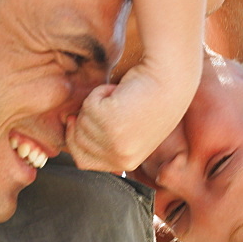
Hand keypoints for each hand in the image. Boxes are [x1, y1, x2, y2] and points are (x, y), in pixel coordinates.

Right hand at [66, 60, 193, 172]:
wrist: (169, 78)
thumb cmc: (152, 99)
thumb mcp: (131, 130)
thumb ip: (107, 142)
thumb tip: (73, 133)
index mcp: (126, 163)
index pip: (84, 161)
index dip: (75, 140)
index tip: (75, 121)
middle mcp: (120, 157)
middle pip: (78, 141)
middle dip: (86, 118)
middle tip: (112, 104)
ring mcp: (114, 142)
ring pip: (81, 120)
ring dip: (96, 103)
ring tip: (120, 97)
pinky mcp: (109, 122)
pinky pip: (89, 104)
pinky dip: (100, 92)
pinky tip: (120, 90)